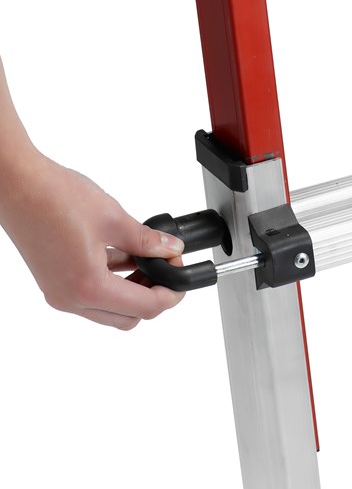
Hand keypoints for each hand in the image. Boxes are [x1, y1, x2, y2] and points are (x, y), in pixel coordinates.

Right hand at [0, 148, 185, 329]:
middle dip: (153, 295)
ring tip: (147, 257)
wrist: (19, 187)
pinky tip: (124, 255)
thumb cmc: (55, 198)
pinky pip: (91, 293)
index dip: (171, 292)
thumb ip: (146, 239)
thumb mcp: (113, 218)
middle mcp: (70, 299)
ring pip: (108, 309)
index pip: (144, 308)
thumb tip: (170, 249)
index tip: (180, 272)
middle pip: (126, 317)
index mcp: (88, 287)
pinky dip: (111, 281)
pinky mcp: (54, 282)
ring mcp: (59, 293)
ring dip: (132, 290)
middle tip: (166, 267)